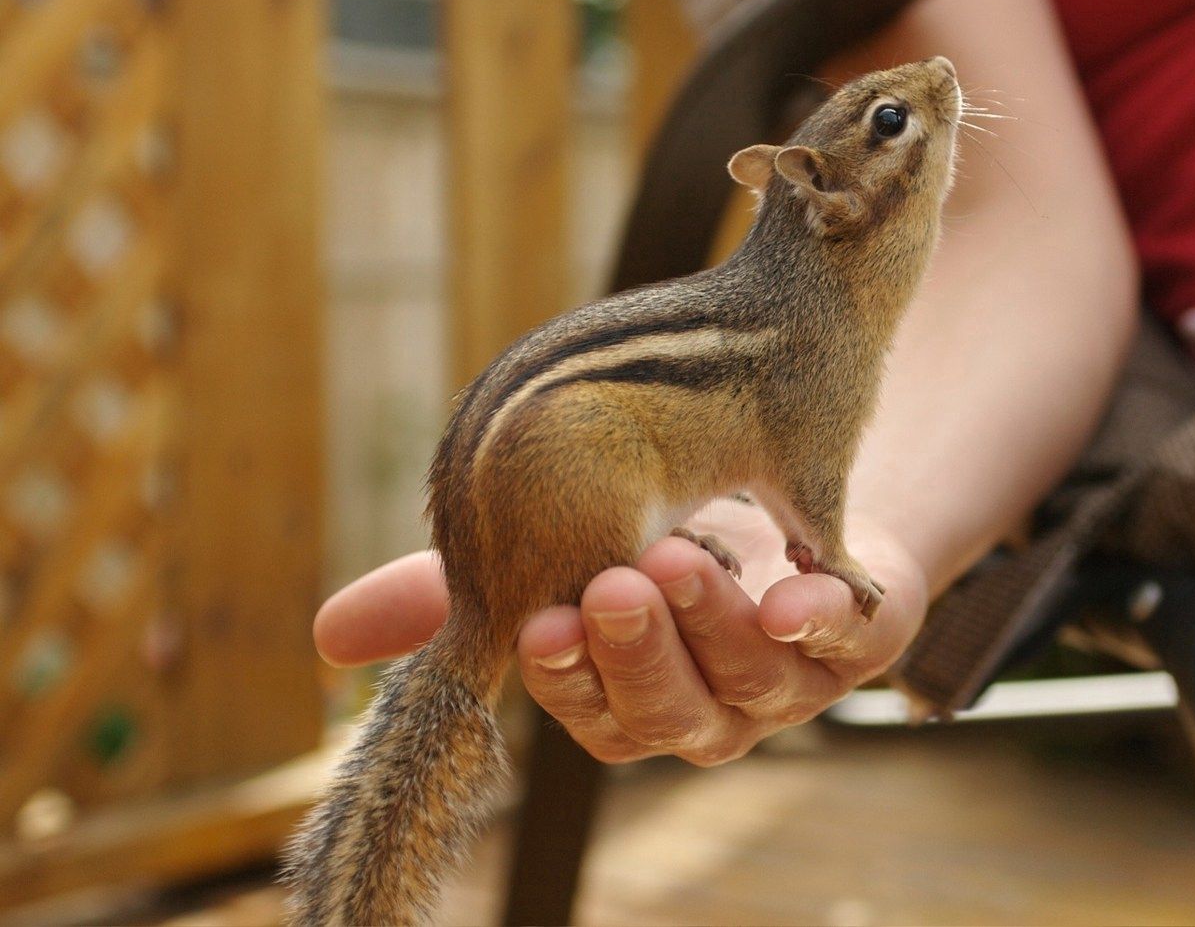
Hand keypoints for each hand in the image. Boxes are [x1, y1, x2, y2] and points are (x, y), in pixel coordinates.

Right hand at [313, 499, 929, 765]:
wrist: (798, 488)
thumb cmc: (664, 530)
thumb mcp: (559, 545)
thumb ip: (470, 586)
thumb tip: (326, 637)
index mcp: (629, 696)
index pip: (587, 709)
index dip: (565, 677)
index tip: (539, 626)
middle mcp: (707, 704)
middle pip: (667, 711)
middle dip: (638, 653)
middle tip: (613, 583)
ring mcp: (791, 680)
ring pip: (750, 679)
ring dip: (711, 624)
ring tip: (680, 552)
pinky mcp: (861, 638)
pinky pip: (848, 639)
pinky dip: (820, 615)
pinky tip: (794, 590)